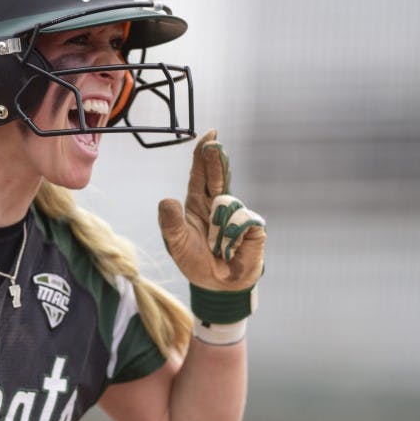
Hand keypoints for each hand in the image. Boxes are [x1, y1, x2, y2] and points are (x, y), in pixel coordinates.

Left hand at [158, 129, 265, 296]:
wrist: (218, 285)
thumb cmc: (195, 261)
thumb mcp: (177, 243)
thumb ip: (171, 223)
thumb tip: (167, 200)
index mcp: (196, 202)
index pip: (200, 174)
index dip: (204, 154)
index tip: (210, 135)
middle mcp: (216, 203)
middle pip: (218, 175)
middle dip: (216, 159)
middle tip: (214, 144)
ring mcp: (236, 212)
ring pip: (228, 204)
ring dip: (219, 228)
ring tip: (217, 247)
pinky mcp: (252, 226)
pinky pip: (242, 221)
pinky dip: (233, 236)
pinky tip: (231, 248)